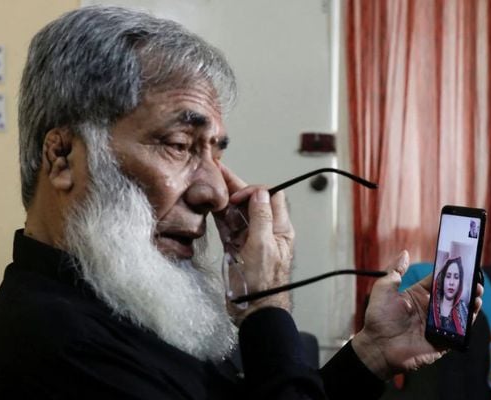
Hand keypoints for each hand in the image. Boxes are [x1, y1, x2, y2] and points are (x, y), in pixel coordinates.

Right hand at [215, 164, 294, 323]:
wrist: (252, 309)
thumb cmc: (263, 283)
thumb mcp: (263, 247)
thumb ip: (261, 218)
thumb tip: (260, 194)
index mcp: (279, 229)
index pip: (270, 197)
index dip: (254, 190)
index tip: (238, 195)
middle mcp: (265, 231)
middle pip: (251, 202)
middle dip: (235, 187)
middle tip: (218, 172)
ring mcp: (250, 240)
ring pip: (238, 213)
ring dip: (225, 199)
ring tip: (211, 184)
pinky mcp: (236, 249)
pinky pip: (228, 228)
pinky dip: (220, 216)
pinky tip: (211, 206)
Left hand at [351, 250, 483, 378]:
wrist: (378, 346)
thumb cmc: (379, 318)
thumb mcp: (384, 288)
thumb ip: (395, 270)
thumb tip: (405, 253)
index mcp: (418, 296)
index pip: (439, 281)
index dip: (450, 273)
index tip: (462, 263)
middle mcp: (430, 309)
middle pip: (452, 295)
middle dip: (465, 286)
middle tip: (474, 277)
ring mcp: (438, 325)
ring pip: (459, 311)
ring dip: (470, 301)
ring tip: (477, 291)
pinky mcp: (443, 341)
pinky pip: (460, 330)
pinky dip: (468, 320)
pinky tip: (473, 308)